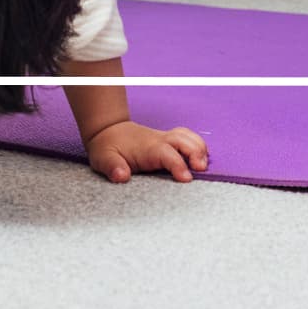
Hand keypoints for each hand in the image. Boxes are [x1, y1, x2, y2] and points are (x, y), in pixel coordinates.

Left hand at [84, 121, 208, 183]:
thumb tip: (122, 176)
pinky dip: (198, 146)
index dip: (178, 165)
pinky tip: (202, 159)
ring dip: (200, 148)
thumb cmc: (107, 147)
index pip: (167, 154)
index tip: (186, 178)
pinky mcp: (169, 141)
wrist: (108, 130)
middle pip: (184, 141)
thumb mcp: (103, 158)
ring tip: (204, 166)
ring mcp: (165, 139)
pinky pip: (188, 138)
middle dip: (196, 153)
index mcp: (147, 148)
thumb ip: (112, 167)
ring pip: (189, 137)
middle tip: (201, 170)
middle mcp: (160, 141)